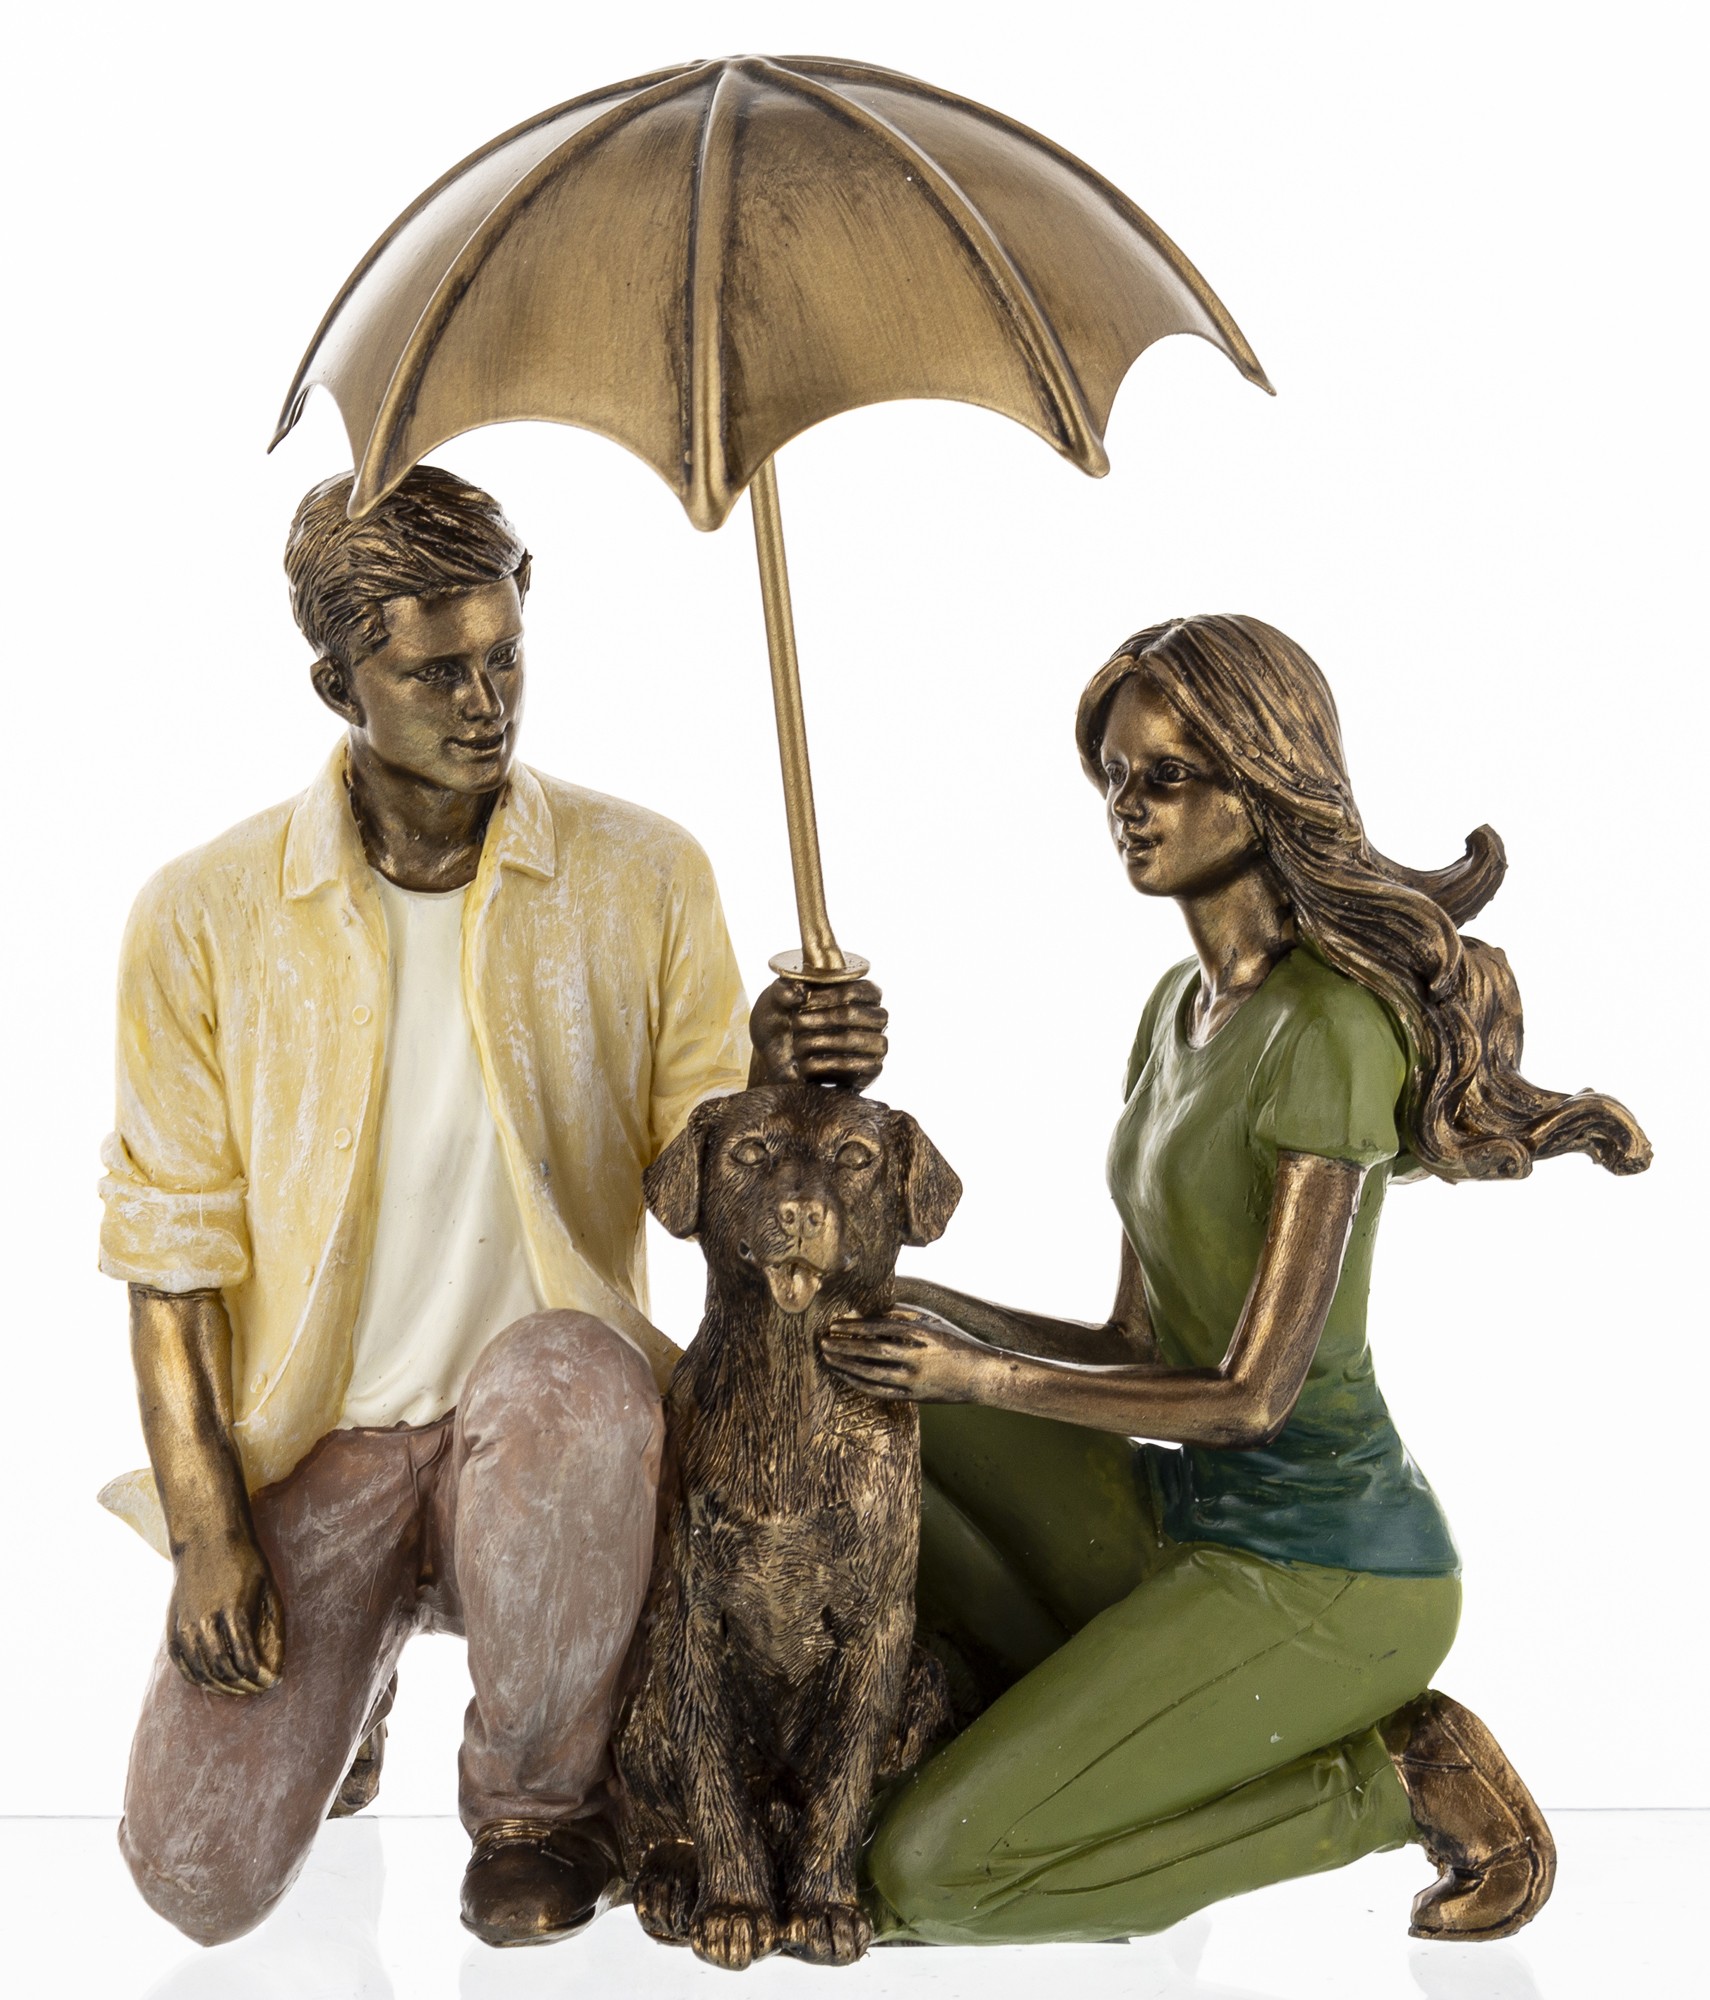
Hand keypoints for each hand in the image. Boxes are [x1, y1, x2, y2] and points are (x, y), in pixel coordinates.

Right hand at [167, 1528, 284, 1694]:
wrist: (206, 1539)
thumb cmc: (244, 1560)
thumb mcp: (267, 1587)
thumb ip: (272, 1625)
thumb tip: (277, 1661)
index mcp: (233, 1612)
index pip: (247, 1660)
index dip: (261, 1677)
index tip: (273, 1682)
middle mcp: (206, 1623)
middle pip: (224, 1671)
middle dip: (243, 1686)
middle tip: (258, 1688)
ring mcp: (185, 1626)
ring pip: (202, 1673)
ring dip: (222, 1687)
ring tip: (239, 1688)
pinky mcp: (173, 1627)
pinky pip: (183, 1665)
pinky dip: (198, 1679)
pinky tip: (213, 1682)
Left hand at [749, 977, 887, 1090]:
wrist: (779, 1058)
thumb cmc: (786, 1021)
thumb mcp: (777, 1000)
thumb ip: (783, 989)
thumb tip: (799, 992)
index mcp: (863, 993)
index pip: (857, 989)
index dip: (829, 995)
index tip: (804, 1000)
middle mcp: (875, 1017)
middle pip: (853, 1013)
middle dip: (821, 1018)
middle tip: (796, 1023)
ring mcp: (875, 1044)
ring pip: (853, 1039)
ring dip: (821, 1041)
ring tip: (798, 1044)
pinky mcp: (871, 1070)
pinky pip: (856, 1066)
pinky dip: (826, 1064)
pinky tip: (806, 1064)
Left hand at [819, 1308, 1000, 1402]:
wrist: (980, 1375)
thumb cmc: (954, 1343)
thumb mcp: (931, 1323)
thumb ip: (901, 1317)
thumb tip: (867, 1315)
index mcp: (920, 1335)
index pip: (878, 1328)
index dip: (853, 1327)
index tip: (834, 1325)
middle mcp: (916, 1358)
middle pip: (870, 1352)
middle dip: (844, 1346)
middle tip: (823, 1341)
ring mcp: (914, 1380)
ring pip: (871, 1374)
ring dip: (846, 1365)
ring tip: (828, 1357)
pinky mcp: (913, 1397)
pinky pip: (879, 1391)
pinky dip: (859, 1382)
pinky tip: (844, 1375)